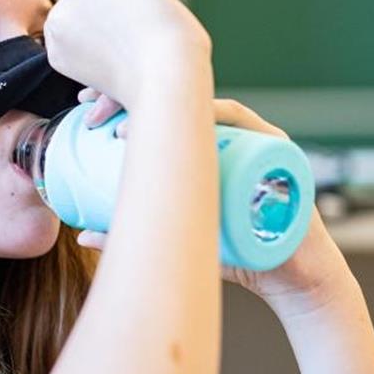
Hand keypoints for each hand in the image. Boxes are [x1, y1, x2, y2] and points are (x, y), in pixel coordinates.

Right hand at [44, 0, 210, 110]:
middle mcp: (58, 21)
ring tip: (156, 13)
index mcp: (58, 48)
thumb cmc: (157, 85)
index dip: (120, 23)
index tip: (140, 53)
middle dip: (124, 0)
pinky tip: (161, 0)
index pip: (84, 12)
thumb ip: (101, 47)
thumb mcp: (117, 71)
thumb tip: (91, 50)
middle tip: (152, 32)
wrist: (167, 84)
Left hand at [77, 99, 361, 324]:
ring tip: (123, 128)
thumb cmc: (239, 254)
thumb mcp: (179, 238)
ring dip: (164, 107)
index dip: (121, 97)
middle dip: (132, 93)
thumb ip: (136, 231)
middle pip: (177, 99)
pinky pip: (249, 125)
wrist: (291, 281)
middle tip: (93, 111)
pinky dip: (218, 117)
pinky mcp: (279, 151)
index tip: (84, 103)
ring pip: (205, 107)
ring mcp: (254, 138)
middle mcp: (227, 134)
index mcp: (202, 145)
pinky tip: (187, 119)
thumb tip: (81, 234)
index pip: (159, 109)